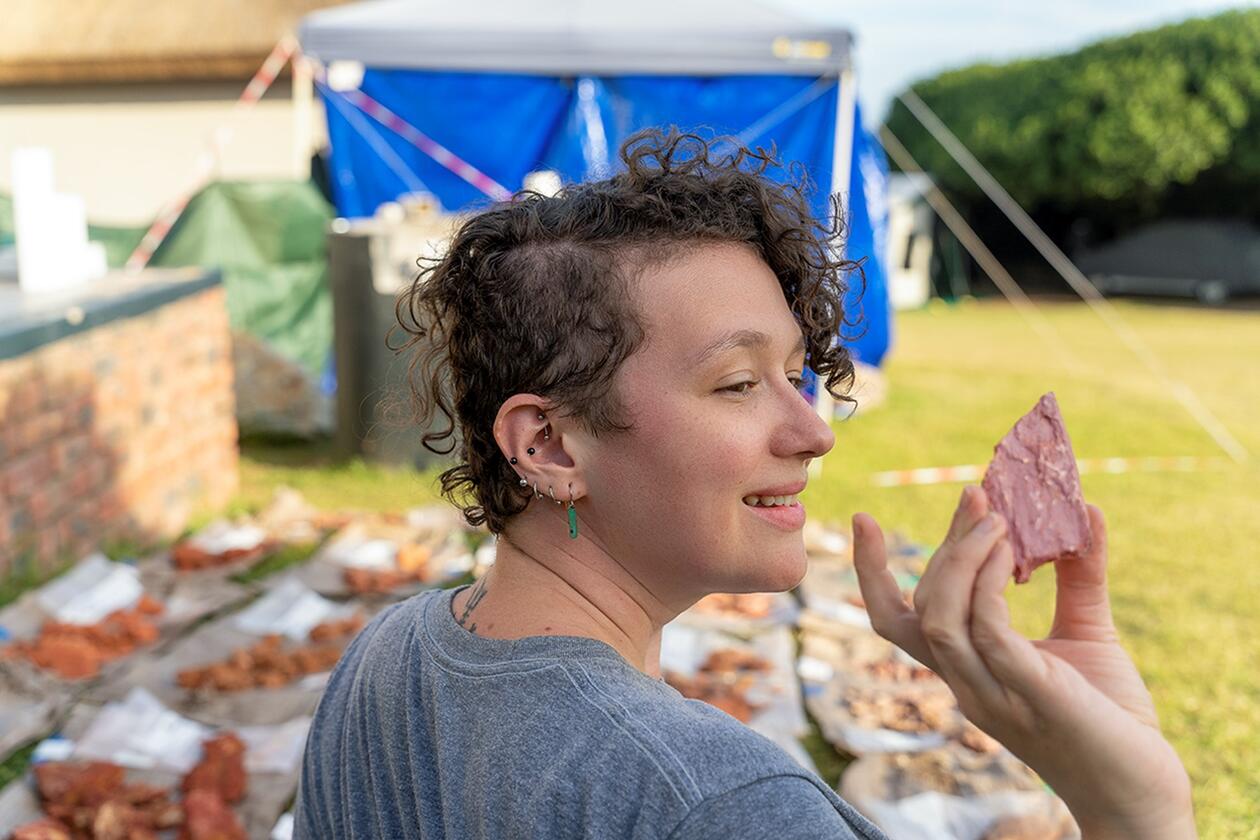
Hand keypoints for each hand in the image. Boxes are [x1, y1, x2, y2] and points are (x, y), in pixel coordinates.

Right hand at [852, 487, 1196, 838]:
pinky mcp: (1029, 691)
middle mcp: (966, 683)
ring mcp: (992, 691)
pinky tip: (1012, 554)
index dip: (870, 571)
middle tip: (976, 495)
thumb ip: (1078, 577)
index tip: (865, 517)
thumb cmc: (1112, 719)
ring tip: (995, 518)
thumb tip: (1082, 511)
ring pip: (939, 616)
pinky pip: (987, 629)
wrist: (1140, 793)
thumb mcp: (1089, 633)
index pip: (895, 620)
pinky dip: (989, 584)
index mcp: (967, 671)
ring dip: (959, 559)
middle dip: (942, 543)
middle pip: (917, 607)